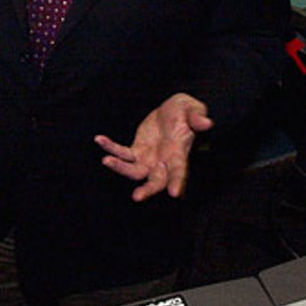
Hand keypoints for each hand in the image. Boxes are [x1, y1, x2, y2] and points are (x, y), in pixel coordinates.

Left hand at [95, 93, 213, 202]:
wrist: (172, 110)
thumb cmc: (186, 111)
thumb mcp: (193, 108)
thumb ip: (198, 117)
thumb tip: (207, 123)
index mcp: (179, 153)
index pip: (179, 171)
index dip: (178, 182)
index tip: (175, 193)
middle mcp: (163, 162)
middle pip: (155, 182)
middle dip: (148, 190)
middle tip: (137, 197)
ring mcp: (148, 159)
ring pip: (134, 172)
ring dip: (120, 168)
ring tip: (106, 161)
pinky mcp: (136, 151)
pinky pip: (121, 153)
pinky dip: (110, 147)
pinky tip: (99, 139)